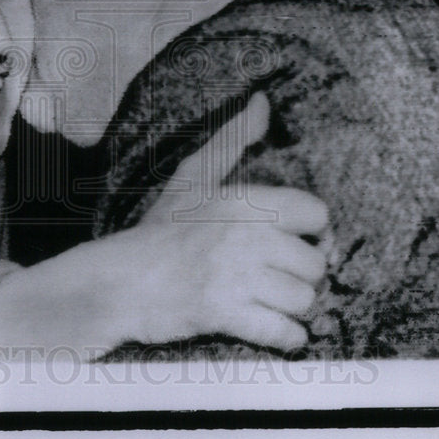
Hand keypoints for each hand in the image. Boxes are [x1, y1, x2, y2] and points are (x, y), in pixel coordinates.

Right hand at [132, 91, 328, 349]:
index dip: (310, 233)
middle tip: (277, 278)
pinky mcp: (226, 313)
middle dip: (300, 276)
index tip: (291, 242)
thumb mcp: (194, 177)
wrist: (121, 280)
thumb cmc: (161, 230)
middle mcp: (247, 233)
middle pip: (316, 264)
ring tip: (271, 302)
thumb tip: (263, 100)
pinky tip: (274, 329)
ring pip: (304, 300)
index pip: (318, 215)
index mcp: (246, 198)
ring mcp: (237, 275)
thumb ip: (233, 139)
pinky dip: (286, 338)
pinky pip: (285, 333)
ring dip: (293, 309)